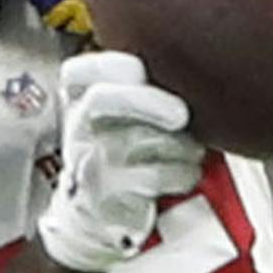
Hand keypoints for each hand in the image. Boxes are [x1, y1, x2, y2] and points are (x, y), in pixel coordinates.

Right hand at [38, 53, 204, 272]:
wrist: (99, 214)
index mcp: (79, 99)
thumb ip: (138, 85)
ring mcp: (89, 162)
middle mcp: (79, 127)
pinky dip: (181, 173)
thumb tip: (191, 59)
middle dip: (149, 101)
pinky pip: (152, 176)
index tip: (141, 71)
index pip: (80, 71)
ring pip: (136, 139)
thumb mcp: (118, 113)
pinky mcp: (106, 196)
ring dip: (179, 145)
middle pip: (103, 99)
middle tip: (181, 115)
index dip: (113, 66)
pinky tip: (188, 173)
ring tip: (193, 150)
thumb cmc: (121, 153)